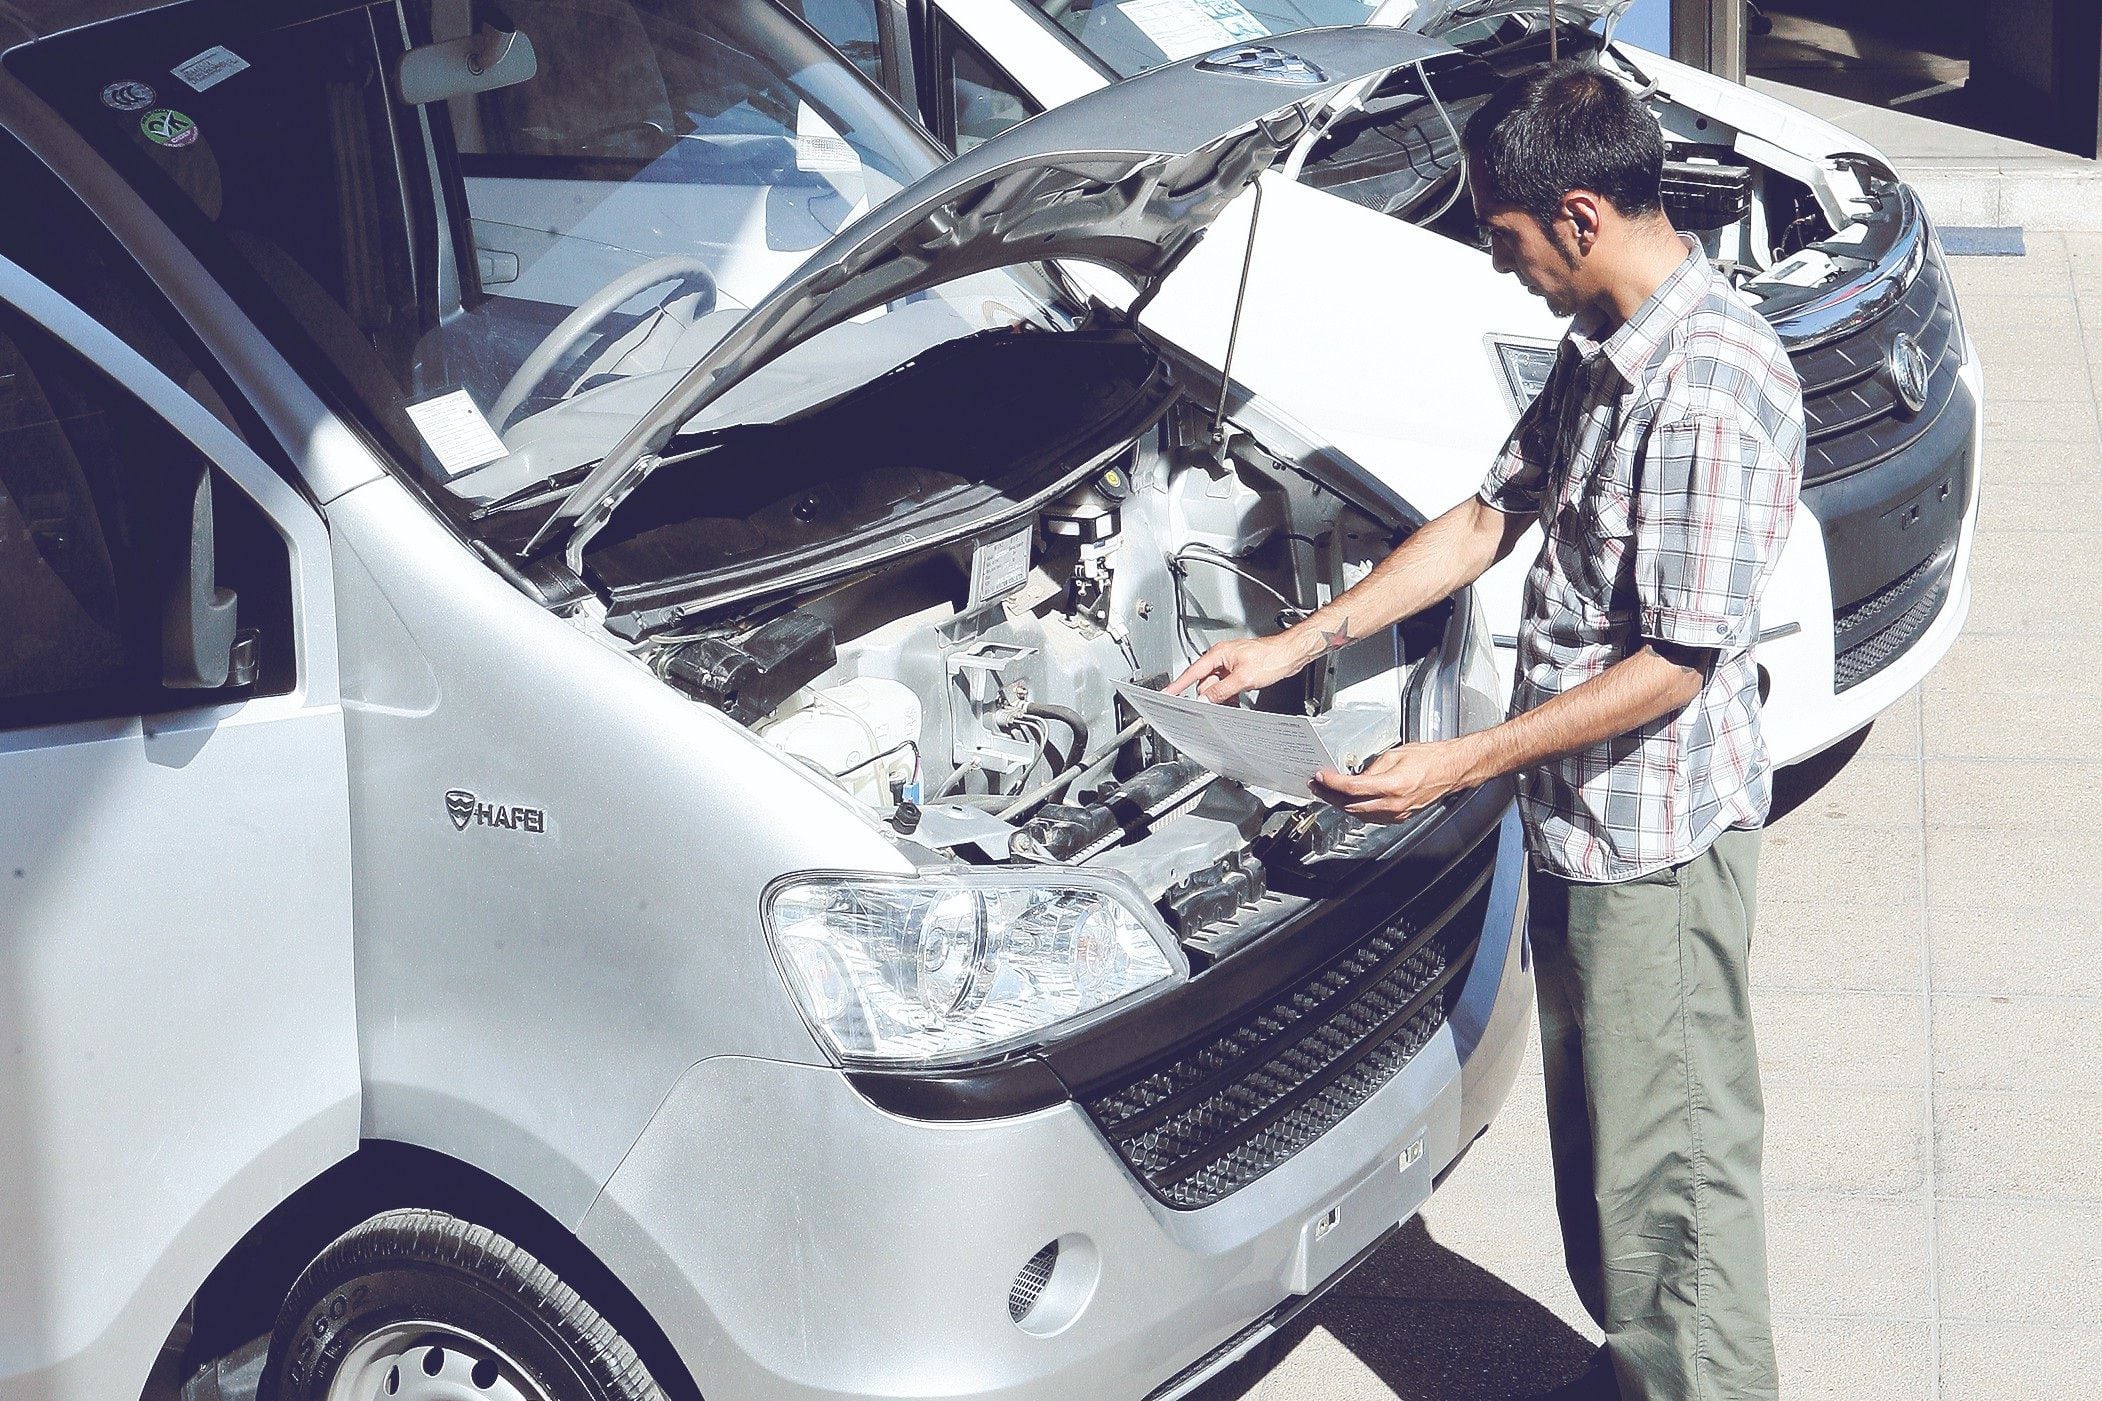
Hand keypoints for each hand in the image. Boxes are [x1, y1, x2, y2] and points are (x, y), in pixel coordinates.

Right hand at [1167, 633, 1314, 702]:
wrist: (1290, 654)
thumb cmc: (1271, 658)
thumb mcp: (1242, 678)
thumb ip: (1220, 690)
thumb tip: (1204, 699)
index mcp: (1218, 654)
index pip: (1192, 672)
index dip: (1178, 684)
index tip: (1167, 693)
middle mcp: (1222, 658)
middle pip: (1204, 682)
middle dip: (1208, 695)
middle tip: (1212, 706)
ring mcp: (1231, 664)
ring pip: (1216, 685)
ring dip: (1221, 696)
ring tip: (1231, 702)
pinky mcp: (1239, 670)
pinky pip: (1226, 685)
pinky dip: (1228, 695)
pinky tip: (1236, 700)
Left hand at [1310, 740, 1474, 823]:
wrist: (1452, 770)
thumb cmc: (1432, 759)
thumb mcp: (1395, 754)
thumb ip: (1372, 767)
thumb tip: (1356, 775)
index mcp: (1391, 785)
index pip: (1351, 787)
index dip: (1331, 783)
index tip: (1320, 777)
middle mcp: (1393, 804)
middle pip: (1351, 805)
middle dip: (1330, 795)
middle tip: (1318, 786)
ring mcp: (1397, 814)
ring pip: (1359, 814)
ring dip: (1342, 804)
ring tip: (1329, 793)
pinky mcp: (1400, 817)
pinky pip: (1372, 817)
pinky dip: (1358, 810)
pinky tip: (1351, 801)